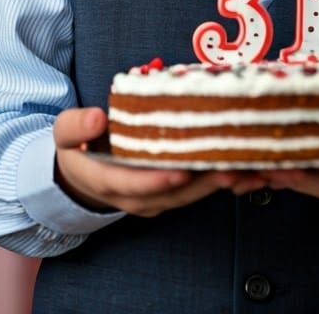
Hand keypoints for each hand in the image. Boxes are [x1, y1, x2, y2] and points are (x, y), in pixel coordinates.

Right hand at [53, 106, 265, 216]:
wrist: (82, 176)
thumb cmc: (78, 147)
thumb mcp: (65, 133)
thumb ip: (77, 126)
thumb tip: (96, 119)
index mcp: (108, 182)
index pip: (132, 185)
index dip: (156, 180)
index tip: (178, 172)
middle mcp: (137, 197)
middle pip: (172, 194)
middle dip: (202, 183)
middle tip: (231, 168)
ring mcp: (157, 199)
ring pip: (191, 195)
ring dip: (221, 184)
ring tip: (250, 169)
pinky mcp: (174, 193)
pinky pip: (200, 190)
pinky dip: (225, 183)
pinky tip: (252, 172)